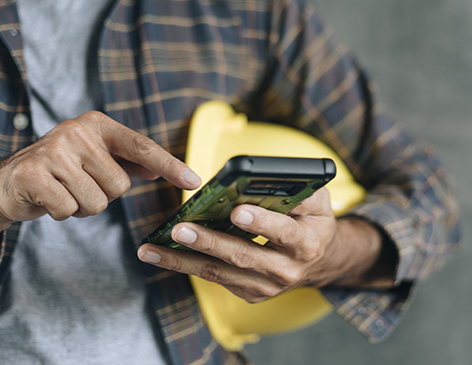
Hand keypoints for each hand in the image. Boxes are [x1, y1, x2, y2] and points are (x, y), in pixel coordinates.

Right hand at [0, 111, 200, 226]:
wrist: (7, 183)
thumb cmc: (60, 172)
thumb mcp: (95, 159)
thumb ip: (127, 162)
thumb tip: (158, 169)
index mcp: (96, 124)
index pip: (142, 146)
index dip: (170, 165)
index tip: (195, 181)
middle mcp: (76, 131)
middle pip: (120, 185)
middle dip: (103, 195)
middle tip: (78, 185)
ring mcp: (53, 151)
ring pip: (97, 201)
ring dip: (82, 206)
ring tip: (63, 191)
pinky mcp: (33, 174)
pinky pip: (69, 210)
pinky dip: (62, 213)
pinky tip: (48, 199)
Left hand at [137, 188, 394, 301]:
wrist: (319, 260)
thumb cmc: (312, 221)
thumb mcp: (317, 201)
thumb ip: (297, 188)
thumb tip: (261, 177)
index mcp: (307, 242)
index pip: (284, 232)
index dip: (261, 222)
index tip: (237, 211)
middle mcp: (287, 269)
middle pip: (243, 255)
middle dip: (209, 242)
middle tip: (180, 229)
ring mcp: (266, 286)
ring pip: (220, 272)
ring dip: (182, 260)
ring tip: (152, 249)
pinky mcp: (249, 293)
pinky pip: (215, 277)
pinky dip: (186, 265)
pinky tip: (161, 254)